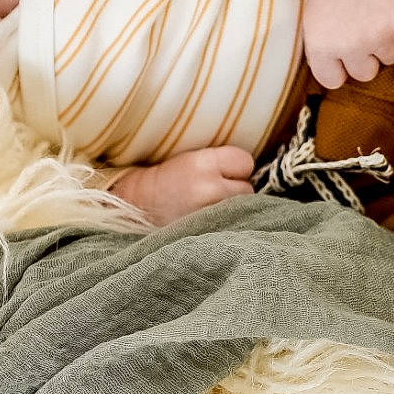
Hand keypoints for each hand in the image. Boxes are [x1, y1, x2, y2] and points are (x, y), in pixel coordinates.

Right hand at [108, 146, 255, 224]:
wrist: (139, 206)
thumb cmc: (168, 179)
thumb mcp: (193, 159)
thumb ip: (222, 162)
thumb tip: (253, 170)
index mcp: (203, 163)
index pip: (245, 162)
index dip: (236, 168)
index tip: (223, 172)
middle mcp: (209, 189)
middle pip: (247, 189)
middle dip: (235, 190)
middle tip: (212, 192)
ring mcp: (208, 215)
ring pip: (241, 211)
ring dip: (232, 209)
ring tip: (209, 207)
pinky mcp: (207, 234)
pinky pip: (232, 227)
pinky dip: (226, 224)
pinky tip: (209, 221)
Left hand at [300, 0, 393, 87]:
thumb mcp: (312, 28)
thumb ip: (322, 56)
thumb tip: (337, 77)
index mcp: (322, 50)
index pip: (334, 81)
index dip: (340, 67)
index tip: (343, 52)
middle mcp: (350, 47)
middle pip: (366, 74)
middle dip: (366, 56)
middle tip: (362, 31)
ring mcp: (377, 36)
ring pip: (390, 58)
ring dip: (386, 41)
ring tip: (375, 18)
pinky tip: (388, 10)